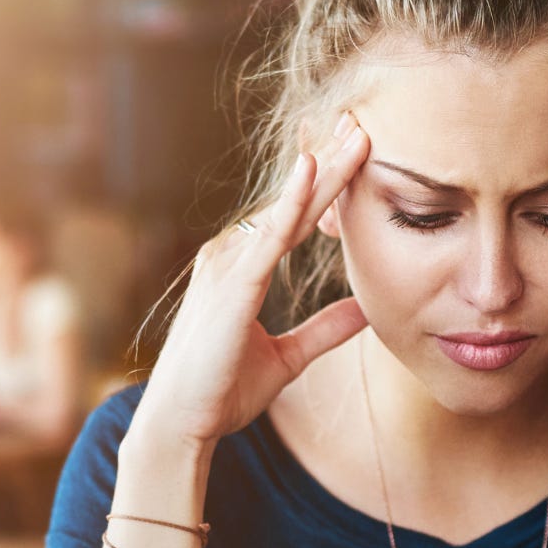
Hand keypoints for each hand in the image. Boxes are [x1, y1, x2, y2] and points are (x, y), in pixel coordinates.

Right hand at [137, 114, 371, 446]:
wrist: (181, 426)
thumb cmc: (221, 392)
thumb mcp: (287, 357)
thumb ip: (325, 330)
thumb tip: (366, 310)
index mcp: (242, 268)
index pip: (293, 216)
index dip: (326, 182)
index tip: (356, 149)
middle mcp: (231, 256)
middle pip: (290, 201)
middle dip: (328, 161)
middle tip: (361, 121)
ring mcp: (228, 267)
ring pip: (285, 210)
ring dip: (322, 172)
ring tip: (356, 135)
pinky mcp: (231, 287)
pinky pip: (267, 237)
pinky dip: (290, 204)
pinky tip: (311, 172)